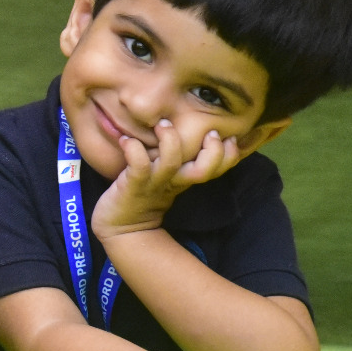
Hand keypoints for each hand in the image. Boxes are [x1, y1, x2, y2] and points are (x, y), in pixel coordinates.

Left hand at [92, 120, 238, 238]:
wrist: (121, 227)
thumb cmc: (143, 196)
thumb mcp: (167, 179)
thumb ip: (179, 162)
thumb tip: (189, 133)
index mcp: (184, 180)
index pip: (215, 170)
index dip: (229, 155)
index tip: (230, 138)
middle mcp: (173, 182)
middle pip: (203, 171)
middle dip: (212, 150)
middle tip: (208, 131)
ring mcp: (153, 184)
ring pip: (171, 163)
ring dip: (169, 140)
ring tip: (163, 124)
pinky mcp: (133, 185)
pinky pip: (138, 166)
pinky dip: (134, 149)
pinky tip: (126, 140)